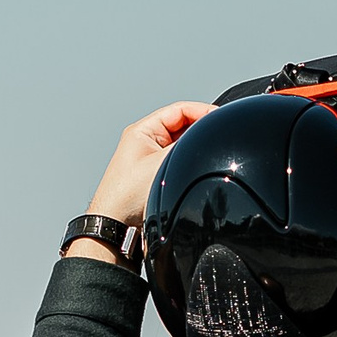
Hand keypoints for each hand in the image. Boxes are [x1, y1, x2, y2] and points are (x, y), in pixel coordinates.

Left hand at [78, 100, 217, 246]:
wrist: (115, 226)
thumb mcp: (163, 164)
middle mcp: (146, 142)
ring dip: (194, 148)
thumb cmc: (126, 196)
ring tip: (208, 154)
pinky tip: (196, 169)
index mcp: (143, 131)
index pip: (180, 110)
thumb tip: (208, 136)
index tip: (220, 118)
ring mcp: (150, 159)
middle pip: (183, 126)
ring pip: (181, 144)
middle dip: (201, 130)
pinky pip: (177, 161)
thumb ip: (187, 147)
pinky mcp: (154, 175)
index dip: (203, 111)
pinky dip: (188, 162)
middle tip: (217, 138)